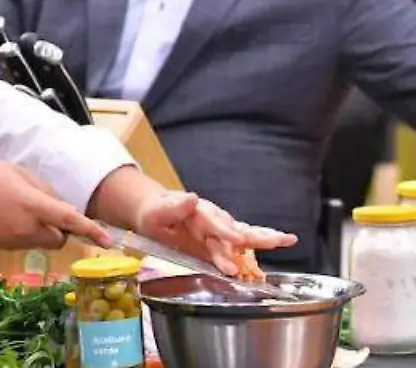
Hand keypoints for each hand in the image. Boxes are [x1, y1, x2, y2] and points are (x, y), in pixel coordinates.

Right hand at [0, 161, 113, 250]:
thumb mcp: (16, 171)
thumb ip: (42, 188)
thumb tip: (58, 204)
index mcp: (33, 204)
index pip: (69, 220)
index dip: (90, 230)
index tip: (108, 240)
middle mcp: (26, 228)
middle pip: (58, 239)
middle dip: (59, 229)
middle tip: (44, 210)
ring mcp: (13, 241)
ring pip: (40, 241)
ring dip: (39, 230)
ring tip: (15, 208)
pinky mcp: (1, 247)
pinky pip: (21, 242)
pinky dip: (21, 232)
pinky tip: (2, 216)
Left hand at [132, 191, 296, 275]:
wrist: (155, 214)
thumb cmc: (155, 215)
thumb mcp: (156, 212)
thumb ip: (172, 208)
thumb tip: (191, 198)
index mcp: (197, 212)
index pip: (214, 222)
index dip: (226, 232)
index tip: (237, 240)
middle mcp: (213, 218)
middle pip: (235, 229)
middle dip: (254, 238)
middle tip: (275, 241)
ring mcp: (220, 228)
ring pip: (245, 233)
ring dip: (264, 237)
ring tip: (286, 239)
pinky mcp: (223, 238)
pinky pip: (244, 240)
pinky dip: (261, 242)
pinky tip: (283, 241)